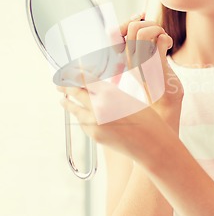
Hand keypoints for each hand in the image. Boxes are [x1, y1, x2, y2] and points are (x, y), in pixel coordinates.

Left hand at [56, 17, 183, 153]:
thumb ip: (110, 93)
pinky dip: (80, 116)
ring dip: (68, 103)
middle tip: (59, 83)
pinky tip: (80, 114)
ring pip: (74, 109)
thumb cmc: (147, 119)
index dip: (74, 73)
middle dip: (65, 86)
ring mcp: (94, 123)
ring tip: (62, 99)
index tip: (69, 70)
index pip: (83, 78)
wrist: (151, 144)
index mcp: (108, 93)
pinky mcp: (94, 136)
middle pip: (74, 92)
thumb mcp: (129, 98)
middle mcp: (97, 107)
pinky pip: (82, 122)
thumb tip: (96, 89)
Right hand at [123, 18, 183, 119]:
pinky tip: (168, 46)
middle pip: (132, 27)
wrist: (165, 105)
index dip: (130, 21)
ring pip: (143, 32)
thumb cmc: (156, 80)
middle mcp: (131, 59)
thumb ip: (141, 40)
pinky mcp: (156, 66)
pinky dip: (167, 39)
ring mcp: (142, 63)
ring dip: (158, 29)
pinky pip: (160, 41)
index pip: (115, 32)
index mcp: (125, 57)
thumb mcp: (144, 58)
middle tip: (158, 34)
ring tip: (163, 38)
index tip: (143, 23)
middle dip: (149, 23)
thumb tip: (140, 16)